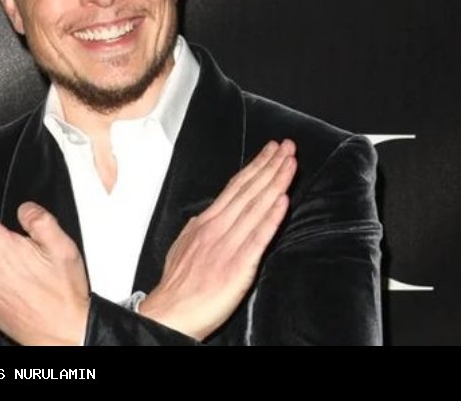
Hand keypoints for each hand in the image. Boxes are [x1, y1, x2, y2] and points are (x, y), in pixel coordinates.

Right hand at [139, 139, 295, 340]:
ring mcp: (228, 245)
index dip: (255, 167)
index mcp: (205, 223)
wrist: (170, 313)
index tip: (270, 152)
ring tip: (290, 163)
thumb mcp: (183, 246)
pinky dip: (271, 217)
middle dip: (270, 166)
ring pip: (255, 207)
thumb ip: (198, 230)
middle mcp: (217, 228)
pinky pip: (258, 237)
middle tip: (287, 146)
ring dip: (275, 183)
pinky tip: (282, 200)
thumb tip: (205, 217)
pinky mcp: (239, 266)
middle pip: (248, 191)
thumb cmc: (177, 285)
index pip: (235, 188)